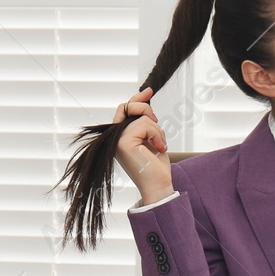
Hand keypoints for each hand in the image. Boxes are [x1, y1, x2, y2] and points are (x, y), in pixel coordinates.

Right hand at [112, 86, 173, 204]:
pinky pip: (144, 125)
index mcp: (120, 136)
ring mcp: (117, 140)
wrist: (158, 185)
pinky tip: (159, 148)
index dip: (137, 99)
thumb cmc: (156, 165)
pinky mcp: (124, 143)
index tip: (149, 90)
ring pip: (141, 118)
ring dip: (157, 130)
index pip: (124, 110)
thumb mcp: (151, 137)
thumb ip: (145, 121)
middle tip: (157, 126)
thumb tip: (146, 97)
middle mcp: (115, 138)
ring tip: (159, 146)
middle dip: (147, 110)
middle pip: (129, 107)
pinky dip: (157, 134)